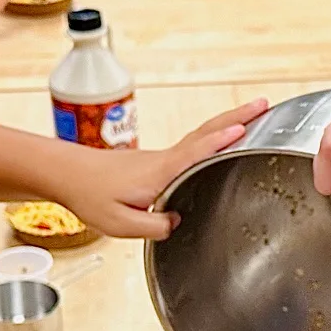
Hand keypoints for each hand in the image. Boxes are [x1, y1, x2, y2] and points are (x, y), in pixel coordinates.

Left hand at [63, 98, 267, 238]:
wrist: (66, 174)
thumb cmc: (90, 196)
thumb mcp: (120, 224)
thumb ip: (154, 227)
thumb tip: (178, 222)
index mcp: (159, 173)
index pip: (196, 152)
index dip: (221, 142)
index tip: (245, 129)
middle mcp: (164, 159)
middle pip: (206, 132)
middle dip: (238, 117)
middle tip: (264, 103)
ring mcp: (161, 157)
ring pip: (201, 135)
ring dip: (230, 123)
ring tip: (256, 115)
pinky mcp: (157, 161)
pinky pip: (193, 144)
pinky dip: (214, 136)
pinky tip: (222, 140)